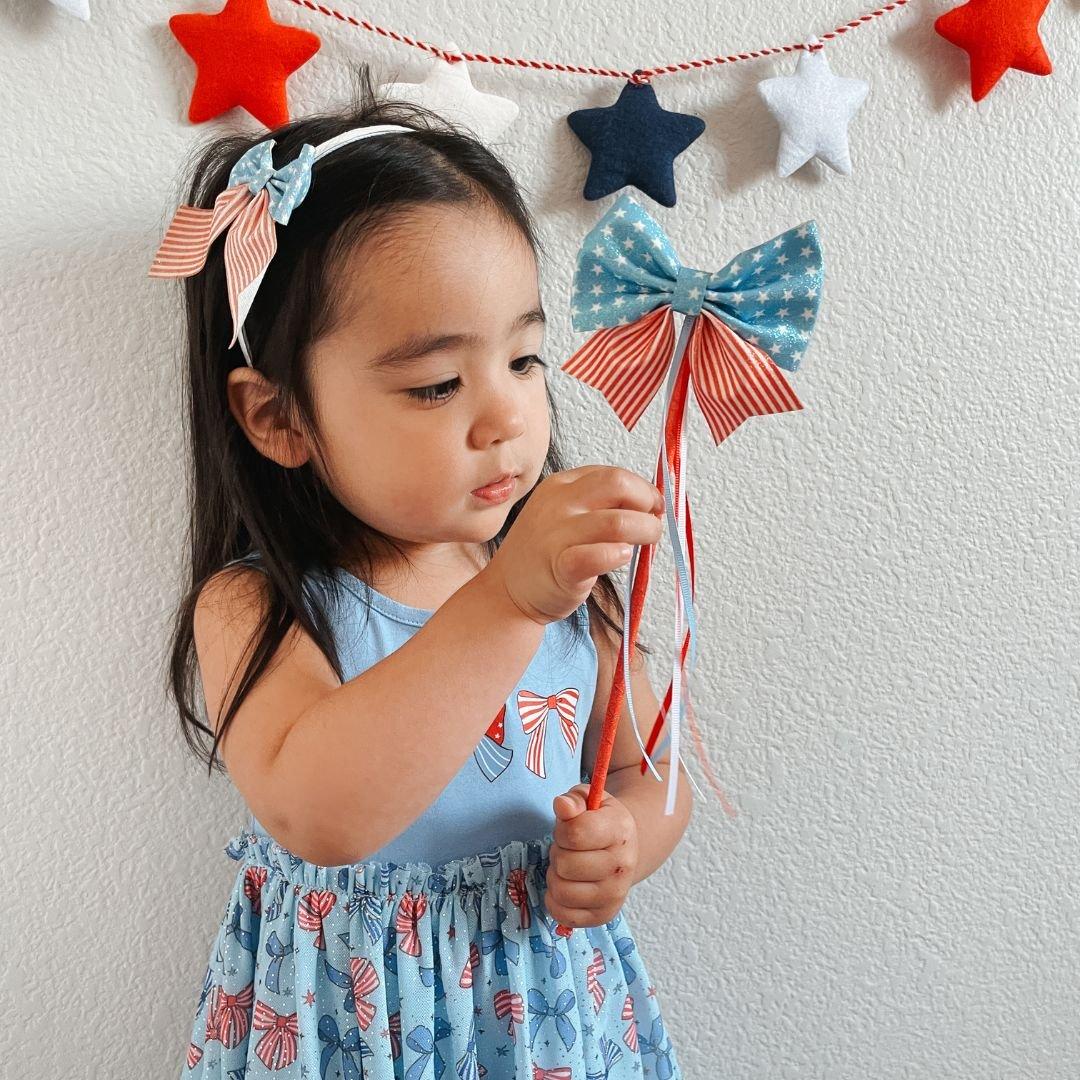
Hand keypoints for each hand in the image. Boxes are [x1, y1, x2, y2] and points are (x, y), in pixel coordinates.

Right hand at [483, 465, 663, 625]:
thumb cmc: (545, 553)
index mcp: (561, 485)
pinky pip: (598, 556)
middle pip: (618, 484)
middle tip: (653, 523)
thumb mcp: (565, 514)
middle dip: (647, 502)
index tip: (652, 507)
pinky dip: (619, 555)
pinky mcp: (560, 568)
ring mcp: (557, 535)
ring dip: (645, 531)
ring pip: (618, 522)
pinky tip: (621, 557)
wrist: (508, 591)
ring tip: (646, 543)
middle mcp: (558, 504)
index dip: (642, 489)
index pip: (613, 474)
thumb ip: (598, 504)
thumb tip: (650, 504)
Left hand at [544, 783, 638, 928]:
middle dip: (558, 853)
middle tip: (568, 849)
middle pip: (565, 864)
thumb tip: (562, 805)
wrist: (625, 848)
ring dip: (556, 876)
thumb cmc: (600, 821)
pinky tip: (567, 886)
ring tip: (568, 867)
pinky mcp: (604, 915)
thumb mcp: (589, 800)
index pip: (575, 833)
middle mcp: (622, 865)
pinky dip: (555, 900)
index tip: (568, 828)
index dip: (562, 829)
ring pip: (561, 891)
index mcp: (620, 830)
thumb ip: (574, 800)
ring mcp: (615, 894)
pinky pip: (563, 914)